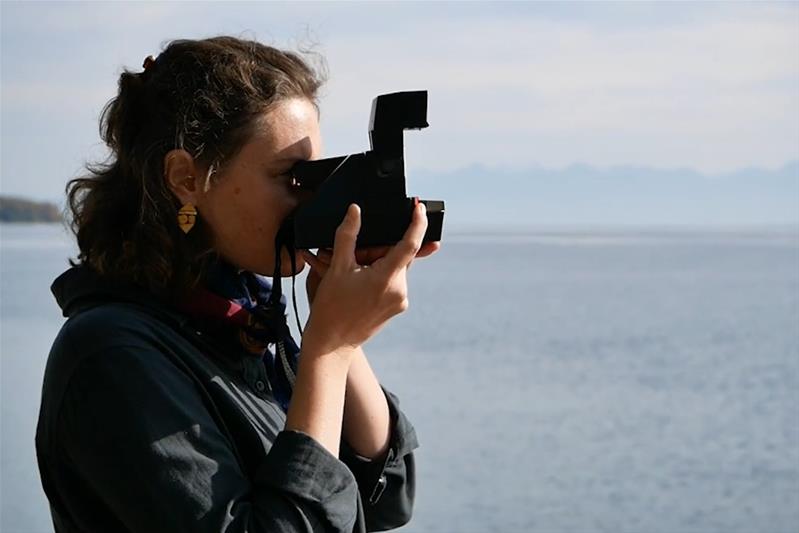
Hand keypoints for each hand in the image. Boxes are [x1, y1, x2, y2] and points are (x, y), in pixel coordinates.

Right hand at [305, 221, 439, 304]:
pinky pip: (393, 281)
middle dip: (381, 247)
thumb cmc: (331, 307)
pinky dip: (380, 273)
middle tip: (358, 252)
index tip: (419, 208)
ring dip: (379, 261)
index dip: (417, 223)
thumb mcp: (337, 267)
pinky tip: (359, 279)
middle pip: (399, 256)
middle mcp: (399, 291)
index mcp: (387, 279)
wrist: (331, 342)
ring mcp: (400, 302)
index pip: (411, 244)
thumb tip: (355, 211)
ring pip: (396, 268)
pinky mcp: (397, 308)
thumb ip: (348, 235)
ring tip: (353, 269)